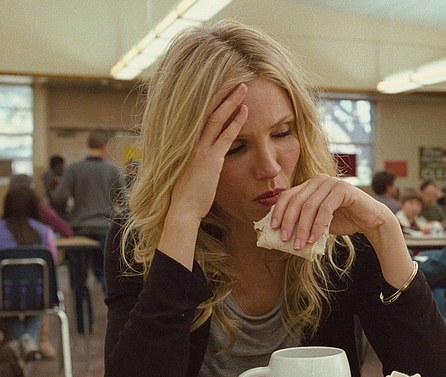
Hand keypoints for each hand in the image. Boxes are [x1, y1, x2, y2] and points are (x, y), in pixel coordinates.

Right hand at [167, 84, 248, 227]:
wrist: (182, 210)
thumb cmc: (189, 195)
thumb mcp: (192, 172)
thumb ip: (199, 160)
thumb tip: (205, 157)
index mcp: (189, 144)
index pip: (202, 115)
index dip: (214, 101)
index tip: (225, 88)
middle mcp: (193, 142)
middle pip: (209, 110)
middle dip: (223, 94)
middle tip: (237, 79)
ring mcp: (201, 149)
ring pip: (217, 118)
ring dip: (231, 101)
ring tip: (243, 87)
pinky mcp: (210, 159)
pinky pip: (226, 136)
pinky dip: (236, 122)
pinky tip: (245, 110)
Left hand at [269, 174, 392, 249]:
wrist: (370, 220)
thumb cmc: (343, 221)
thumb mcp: (317, 222)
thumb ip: (303, 222)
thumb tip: (281, 234)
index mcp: (310, 185)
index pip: (287, 195)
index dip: (279, 212)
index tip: (274, 228)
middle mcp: (319, 180)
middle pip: (296, 201)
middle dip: (289, 222)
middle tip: (286, 240)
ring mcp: (331, 182)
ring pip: (309, 206)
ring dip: (303, 228)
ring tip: (300, 244)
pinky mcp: (343, 189)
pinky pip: (325, 209)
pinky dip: (318, 226)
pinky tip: (314, 238)